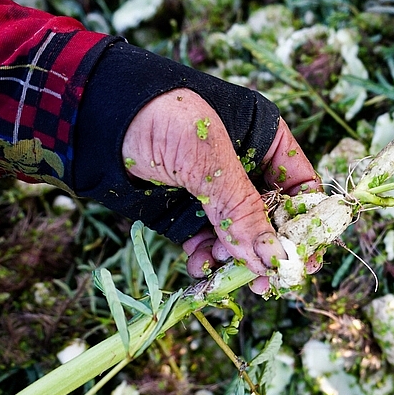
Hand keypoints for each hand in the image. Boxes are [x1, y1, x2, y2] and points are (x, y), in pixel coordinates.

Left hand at [121, 88, 320, 293]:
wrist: (86, 115)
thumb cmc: (158, 117)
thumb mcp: (209, 160)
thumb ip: (242, 210)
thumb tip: (275, 260)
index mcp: (264, 138)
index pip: (300, 186)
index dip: (306, 222)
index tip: (306, 256)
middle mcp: (245, 166)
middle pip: (273, 217)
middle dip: (272, 248)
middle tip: (271, 279)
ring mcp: (214, 191)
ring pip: (241, 235)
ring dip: (239, 258)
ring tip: (231, 273)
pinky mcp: (185, 212)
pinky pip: (208, 241)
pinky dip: (208, 257)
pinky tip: (201, 265)